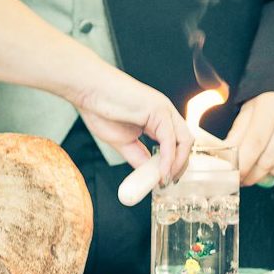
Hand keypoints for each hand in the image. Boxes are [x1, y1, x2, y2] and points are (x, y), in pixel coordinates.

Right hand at [74, 67, 192, 183]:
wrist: (88, 91)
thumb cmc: (100, 109)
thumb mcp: (123, 142)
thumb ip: (138, 156)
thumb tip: (149, 172)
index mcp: (157, 119)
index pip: (177, 143)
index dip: (174, 163)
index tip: (164, 179)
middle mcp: (164, 113)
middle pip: (185, 142)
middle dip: (180, 165)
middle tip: (168, 182)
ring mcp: (164, 109)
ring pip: (183, 140)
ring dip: (177, 164)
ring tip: (164, 179)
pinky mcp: (158, 109)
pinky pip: (170, 139)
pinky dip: (168, 159)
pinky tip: (160, 172)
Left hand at [224, 92, 273, 185]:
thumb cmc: (270, 108)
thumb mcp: (250, 112)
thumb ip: (236, 134)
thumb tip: (223, 157)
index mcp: (271, 107)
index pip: (255, 143)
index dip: (243, 164)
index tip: (234, 175)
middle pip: (267, 160)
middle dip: (251, 175)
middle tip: (243, 178)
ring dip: (266, 175)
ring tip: (259, 168)